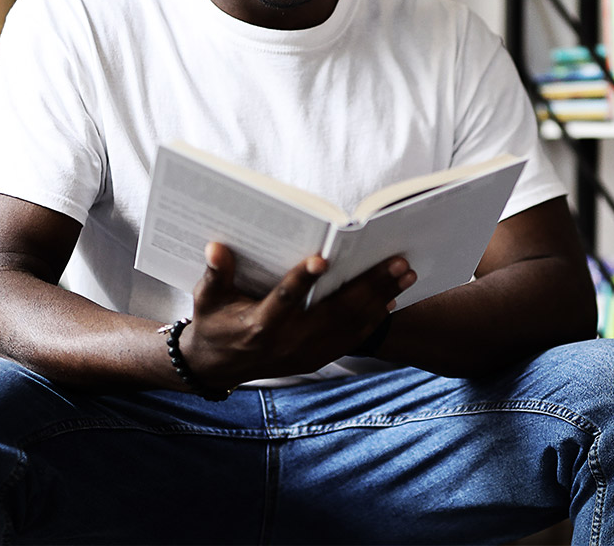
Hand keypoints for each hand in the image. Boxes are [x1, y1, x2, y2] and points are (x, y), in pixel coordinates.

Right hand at [179, 242, 415, 386]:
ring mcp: (306, 353)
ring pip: (351, 325)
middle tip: (398, 261)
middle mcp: (288, 342)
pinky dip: (373, 319)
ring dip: (382, 299)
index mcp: (260, 325)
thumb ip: (216, 274)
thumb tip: (216, 247)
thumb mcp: (207, 299)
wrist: (219, 367)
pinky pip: (351, 339)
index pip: (285, 300)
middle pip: (335, 312)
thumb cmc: (214, 322)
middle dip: (369, 285)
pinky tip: (392, 299)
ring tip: (406, 274)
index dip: (302, 280)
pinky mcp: (317, 358)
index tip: (322, 258)